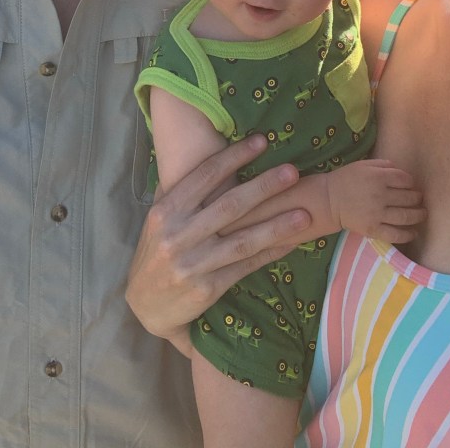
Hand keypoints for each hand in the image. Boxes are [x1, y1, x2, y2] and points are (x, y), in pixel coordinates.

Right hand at [126, 134, 311, 347]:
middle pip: (229, 205)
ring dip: (277, 225)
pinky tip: (292, 244)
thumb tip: (200, 155)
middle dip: (264, 187)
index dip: (234, 157)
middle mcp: (178, 235)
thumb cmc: (156, 254)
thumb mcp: (158, 221)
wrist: (145, 306)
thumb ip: (177, 192)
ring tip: (304, 213)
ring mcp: (193, 264)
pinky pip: (245, 267)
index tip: (261, 142)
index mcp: (165, 212)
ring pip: (242, 240)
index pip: (204, 176)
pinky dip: (270, 254)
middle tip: (293, 172)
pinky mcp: (207, 288)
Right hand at [327, 158, 425, 243]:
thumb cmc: (347, 179)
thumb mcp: (364, 165)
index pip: (406, 180)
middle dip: (418, 198)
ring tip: (422, 214)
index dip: (411, 182)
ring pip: (406, 216)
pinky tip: (414, 232)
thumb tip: (402, 173)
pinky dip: (408, 235)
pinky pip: (395, 234)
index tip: (410, 186)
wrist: (329, 200)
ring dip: (419, 215)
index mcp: (378, 177)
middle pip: (409, 198)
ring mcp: (377, 214)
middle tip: (419, 199)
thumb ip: (384, 165)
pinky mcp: (373, 230)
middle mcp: (380, 195)